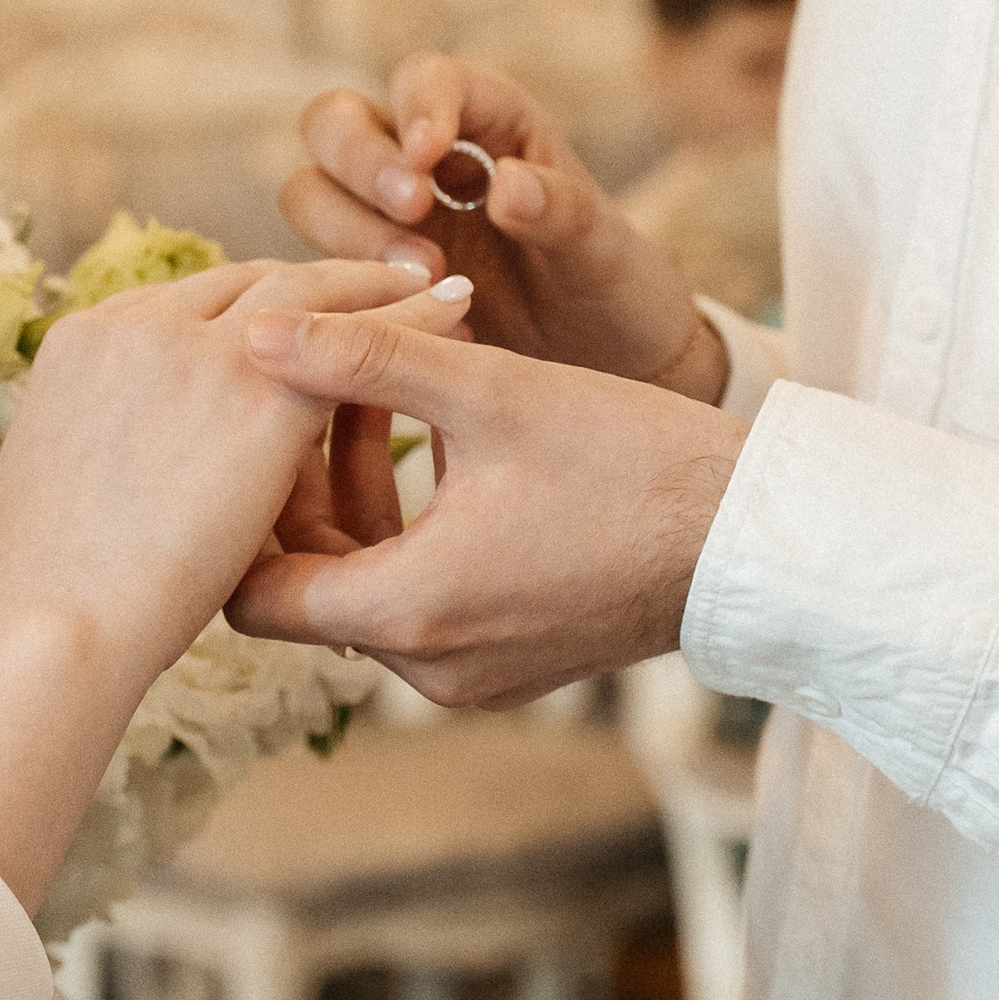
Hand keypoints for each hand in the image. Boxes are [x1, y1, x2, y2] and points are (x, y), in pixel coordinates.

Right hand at [0, 257, 468, 908]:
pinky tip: (452, 316)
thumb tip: (121, 465)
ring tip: (430, 287)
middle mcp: (140, 322)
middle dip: (319, 286)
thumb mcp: (52, 487)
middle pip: (249, 283)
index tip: (296, 322)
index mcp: (84, 339)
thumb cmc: (47, 593)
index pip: (188, 304)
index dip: (252, 311)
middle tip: (378, 282)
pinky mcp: (255, 387)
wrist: (55, 621)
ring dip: (373, 286)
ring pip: (308, 292)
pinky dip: (408, 317)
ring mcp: (195, 347)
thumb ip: (100, 449)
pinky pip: (355, 334)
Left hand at [227, 296, 746, 705]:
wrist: (761, 538)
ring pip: (368, 586)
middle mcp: (431, 665)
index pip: (253, 595)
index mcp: (410, 612)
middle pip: (308, 588)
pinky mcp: (514, 659)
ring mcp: (475, 672)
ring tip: (379, 388)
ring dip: (358, 494)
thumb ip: (363, 355)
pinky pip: (425, 599)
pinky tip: (437, 435)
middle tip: (311, 389)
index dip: (237, 510)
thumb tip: (258, 327)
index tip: (250, 430)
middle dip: (300, 486)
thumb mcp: (490, 391)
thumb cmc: (634, 461)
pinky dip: (410, 527)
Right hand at [280, 56, 726, 399]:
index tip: (428, 158)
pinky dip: (341, 286)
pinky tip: (398, 321)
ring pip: (312, 189)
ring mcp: (383, 215)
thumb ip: (562, 212)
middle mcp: (421, 158)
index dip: (418, 105)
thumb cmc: (612, 288)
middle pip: (336, 120)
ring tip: (421, 279)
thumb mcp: (603, 250)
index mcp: (487, 120)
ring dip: (347, 228)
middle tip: (413, 213)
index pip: (425, 78)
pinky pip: (318, 263)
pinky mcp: (364, 274)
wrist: (605, 364)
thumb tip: (506, 185)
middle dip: (359, 160)